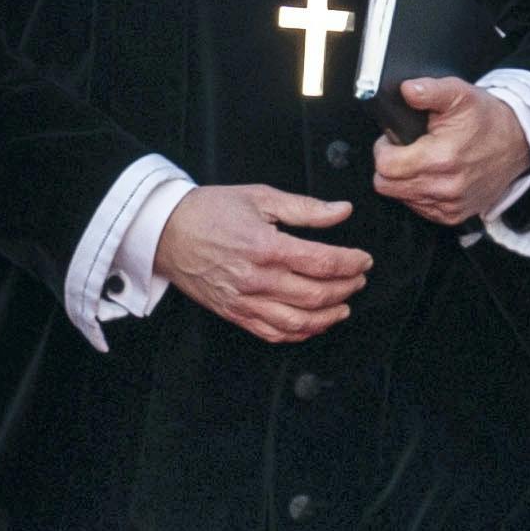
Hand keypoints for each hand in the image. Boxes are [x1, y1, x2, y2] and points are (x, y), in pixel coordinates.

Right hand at [153, 185, 372, 345]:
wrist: (166, 231)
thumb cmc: (210, 210)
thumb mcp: (259, 197)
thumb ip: (304, 208)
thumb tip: (342, 211)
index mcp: (265, 247)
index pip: (323, 262)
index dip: (351, 263)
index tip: (364, 260)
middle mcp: (257, 279)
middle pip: (316, 294)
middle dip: (346, 288)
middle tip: (358, 279)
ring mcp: (245, 301)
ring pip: (299, 321)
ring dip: (329, 316)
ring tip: (343, 305)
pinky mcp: (235, 313)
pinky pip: (274, 333)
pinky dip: (300, 332)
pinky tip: (313, 322)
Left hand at [371, 78, 529, 229]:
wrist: (519, 143)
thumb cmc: (488, 119)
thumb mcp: (459, 94)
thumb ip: (429, 90)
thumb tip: (407, 90)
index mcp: (441, 158)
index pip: (385, 167)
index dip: (383, 150)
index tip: (393, 141)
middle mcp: (445, 187)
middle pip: (387, 185)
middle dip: (390, 165)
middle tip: (406, 149)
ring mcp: (450, 205)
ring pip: (401, 198)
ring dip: (404, 180)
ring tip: (422, 160)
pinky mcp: (454, 215)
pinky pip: (419, 209)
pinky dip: (418, 193)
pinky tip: (432, 175)